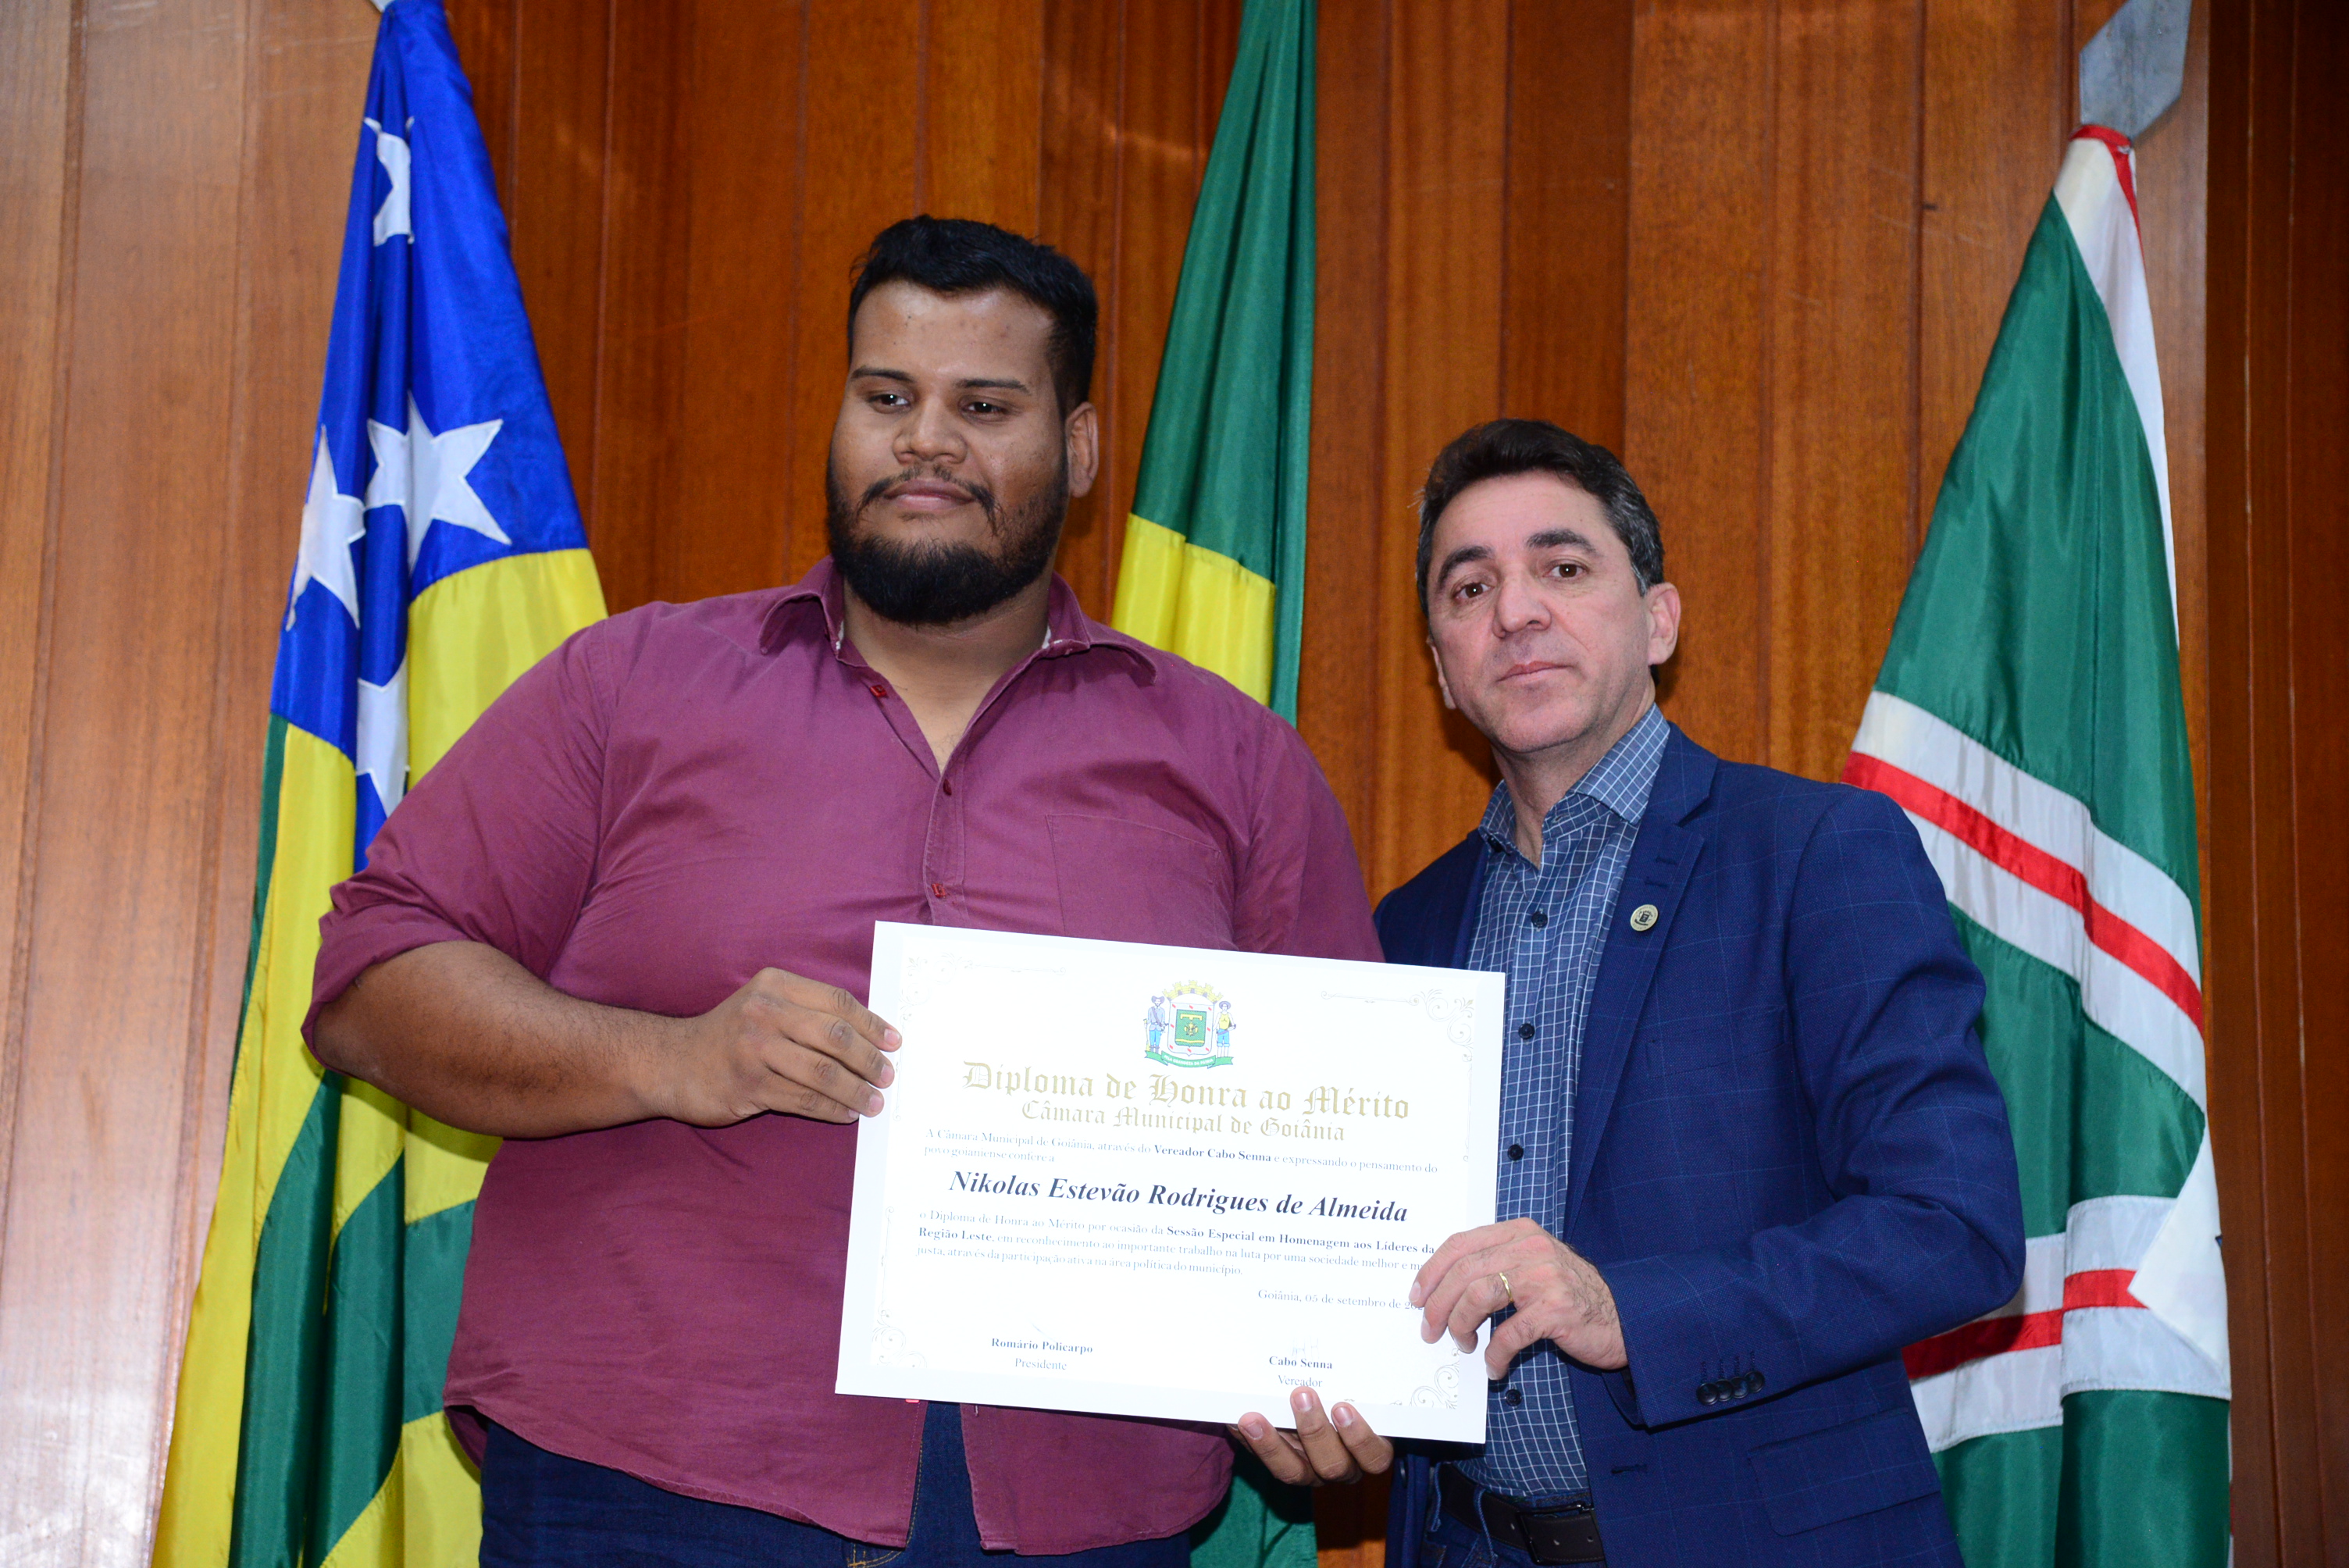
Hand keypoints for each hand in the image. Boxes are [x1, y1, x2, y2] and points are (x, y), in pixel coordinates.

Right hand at [650, 967, 899, 1125]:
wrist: (670, 1062)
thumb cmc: (729, 1035)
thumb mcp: (764, 1005)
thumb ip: (807, 1012)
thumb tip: (867, 1037)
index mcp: (775, 985)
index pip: (837, 1002)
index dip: (872, 1024)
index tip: (894, 1042)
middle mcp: (765, 1011)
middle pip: (836, 1036)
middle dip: (869, 1059)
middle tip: (889, 1076)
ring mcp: (755, 1048)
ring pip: (823, 1072)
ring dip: (856, 1090)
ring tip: (875, 1101)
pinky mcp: (748, 1084)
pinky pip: (803, 1100)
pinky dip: (831, 1109)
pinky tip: (846, 1114)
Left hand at [1230, 1386, 1392, 1485]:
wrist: (1321, 1400)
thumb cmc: (1354, 1393)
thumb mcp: (1362, 1387)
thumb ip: (1359, 1377)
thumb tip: (1357, 1339)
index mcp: (1370, 1450)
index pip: (1374, 1458)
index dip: (1360, 1438)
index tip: (1342, 1407)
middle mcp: (1342, 1467)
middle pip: (1333, 1466)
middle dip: (1314, 1431)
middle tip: (1301, 1395)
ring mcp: (1310, 1472)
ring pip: (1293, 1472)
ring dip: (1272, 1445)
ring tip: (1253, 1417)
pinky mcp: (1282, 1466)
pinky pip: (1263, 1462)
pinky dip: (1249, 1441)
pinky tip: (1235, 1420)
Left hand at [1411, 1219, 1625, 1375]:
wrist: (1625, 1317)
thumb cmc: (1570, 1295)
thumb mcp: (1532, 1266)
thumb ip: (1495, 1266)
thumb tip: (1442, 1291)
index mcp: (1519, 1232)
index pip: (1460, 1243)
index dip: (1431, 1271)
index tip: (1415, 1297)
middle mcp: (1530, 1248)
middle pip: (1463, 1271)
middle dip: (1437, 1305)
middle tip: (1430, 1331)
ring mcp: (1545, 1277)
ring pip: (1479, 1295)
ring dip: (1461, 1325)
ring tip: (1464, 1345)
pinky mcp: (1557, 1309)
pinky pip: (1510, 1333)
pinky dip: (1495, 1354)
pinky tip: (1495, 1366)